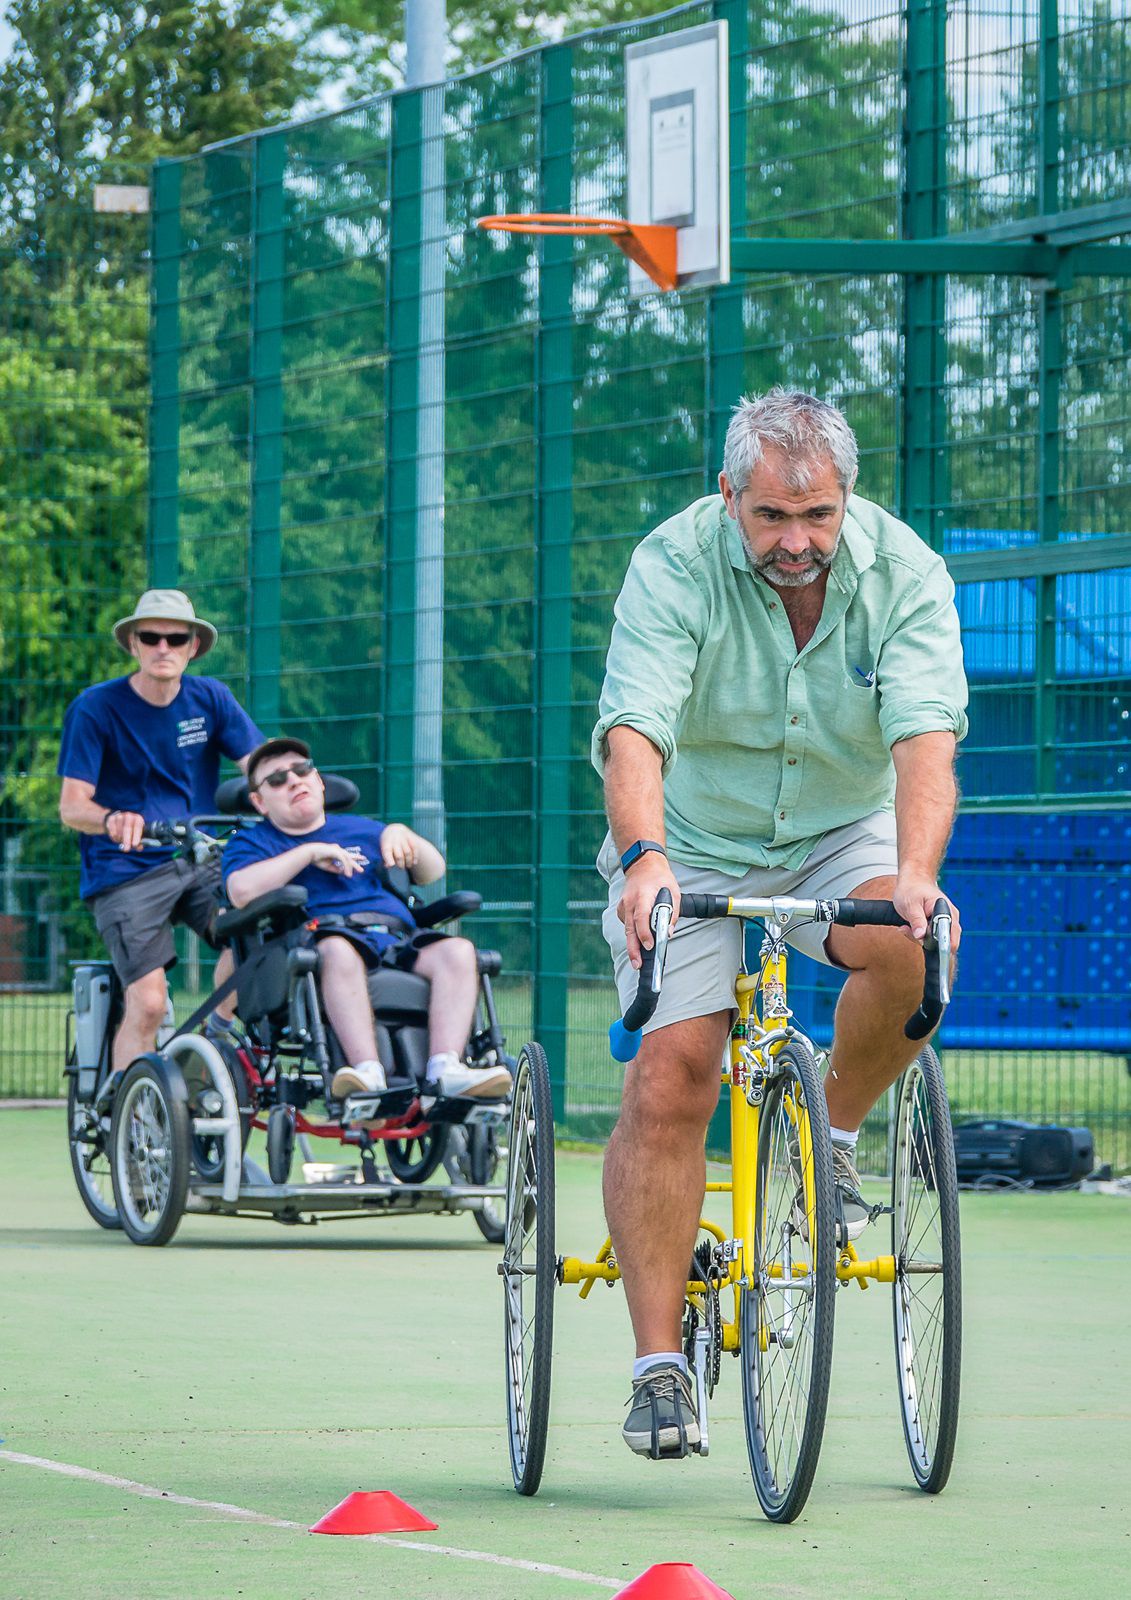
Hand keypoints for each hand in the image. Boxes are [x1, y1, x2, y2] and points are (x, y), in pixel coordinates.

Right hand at [106, 810, 146, 851]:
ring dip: (120, 839)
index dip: (136, 836)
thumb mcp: (137, 835)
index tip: (134, 845)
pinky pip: (112, 831)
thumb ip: (139, 842)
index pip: (138, 827)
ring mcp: (119, 816)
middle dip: (127, 840)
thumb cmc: (132, 831)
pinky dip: (114, 837)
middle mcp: (129, 816)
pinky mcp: (111, 819)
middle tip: (126, 849)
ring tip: (122, 842)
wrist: (119, 822)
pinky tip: (117, 838)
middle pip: (127, 828)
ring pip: (119, 831)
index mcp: (138, 819)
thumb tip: (139, 848)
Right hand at [309, 842, 367, 877]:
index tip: (361, 858)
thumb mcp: (328, 866)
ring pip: (348, 858)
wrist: (309, 853)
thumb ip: (336, 869)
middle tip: (362, 869)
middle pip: (350, 856)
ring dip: (353, 866)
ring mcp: (337, 850)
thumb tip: (343, 872)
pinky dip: (346, 866)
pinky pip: (344, 860)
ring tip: (358, 872)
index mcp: (336, 851)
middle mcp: (338, 849)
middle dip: (357, 861)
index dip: (355, 857)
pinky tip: (347, 873)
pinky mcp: (335, 851)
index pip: (347, 854)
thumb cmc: (316, 858)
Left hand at [380, 824, 417, 871]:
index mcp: (386, 842)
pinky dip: (415, 857)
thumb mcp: (384, 849)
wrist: (394, 830)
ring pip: (408, 852)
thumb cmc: (388, 843)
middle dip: (400, 864)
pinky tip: (414, 862)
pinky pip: (415, 848)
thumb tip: (389, 866)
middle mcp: (394, 839)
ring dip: (408, 861)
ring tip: (408, 866)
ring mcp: (403, 837)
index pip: (387, 851)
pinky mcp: (411, 837)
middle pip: (399, 855)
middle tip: (401, 868)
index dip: (389, 859)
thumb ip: (386, 858)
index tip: (392, 865)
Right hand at [617, 853, 681, 969]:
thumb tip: (668, 933)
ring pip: (627, 929)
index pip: (641, 917)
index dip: (644, 933)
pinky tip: (639, 935)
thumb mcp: (674, 891)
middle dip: (633, 949)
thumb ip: (672, 913)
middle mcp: (630, 901)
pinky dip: (632, 932)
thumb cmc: (660, 878)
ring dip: (632, 945)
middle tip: (637, 964)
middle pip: (629, 929)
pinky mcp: (621, 909)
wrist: (643, 865)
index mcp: (643, 895)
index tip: (649, 946)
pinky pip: (626, 925)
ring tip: (638, 960)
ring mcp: (623, 905)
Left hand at [893, 874, 960, 950]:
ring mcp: (946, 922)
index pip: (949, 935)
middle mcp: (950, 917)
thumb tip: (921, 936)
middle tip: (908, 929)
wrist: (913, 881)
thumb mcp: (910, 905)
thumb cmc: (912, 889)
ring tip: (908, 926)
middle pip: (943, 942)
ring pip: (936, 942)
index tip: (922, 940)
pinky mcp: (939, 925)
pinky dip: (920, 935)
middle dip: (924, 941)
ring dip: (919, 937)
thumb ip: (916, 920)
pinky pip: (932, 938)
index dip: (938, 943)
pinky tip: (910, 927)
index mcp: (946, 910)